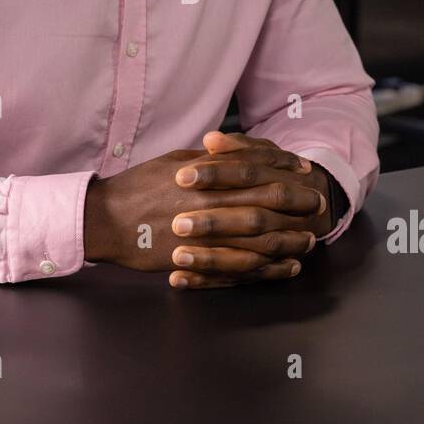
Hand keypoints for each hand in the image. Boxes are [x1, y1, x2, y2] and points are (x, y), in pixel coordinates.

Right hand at [83, 132, 328, 288]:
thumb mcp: (175, 162)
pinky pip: (241, 267)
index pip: (256, 170)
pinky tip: (285, 267)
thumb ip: (209, 160)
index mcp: (205, 174)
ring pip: (259, 238)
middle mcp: (210, 202)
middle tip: (318, 204)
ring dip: (288, 239)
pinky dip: (267, 268)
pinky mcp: (197, 260)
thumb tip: (236, 155)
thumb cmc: (138, 186)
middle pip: (265, 203)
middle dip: (297, 204)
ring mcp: (205, 234)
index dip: (284, 171)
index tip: (304, 172)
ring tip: (308, 240)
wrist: (105, 219)